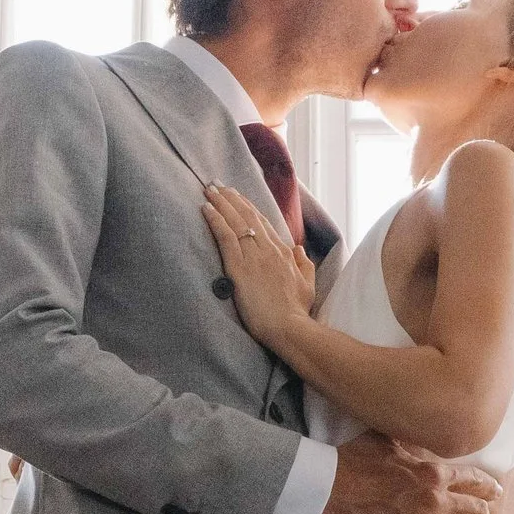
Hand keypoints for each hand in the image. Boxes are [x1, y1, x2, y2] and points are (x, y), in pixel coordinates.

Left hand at [202, 184, 313, 351]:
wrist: (290, 328)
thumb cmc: (297, 311)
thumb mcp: (308, 284)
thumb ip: (304, 264)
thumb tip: (298, 249)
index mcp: (283, 252)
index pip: (263, 223)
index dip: (248, 208)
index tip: (237, 197)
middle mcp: (268, 249)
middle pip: (247, 216)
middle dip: (231, 198)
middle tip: (217, 185)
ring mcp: (254, 256)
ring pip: (236, 221)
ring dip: (221, 202)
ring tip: (209, 190)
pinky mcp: (239, 267)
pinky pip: (226, 236)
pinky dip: (215, 219)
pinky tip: (206, 208)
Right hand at [319, 435, 498, 513]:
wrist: (327, 493)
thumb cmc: (351, 463)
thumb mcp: (385, 440)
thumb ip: (408, 439)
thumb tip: (415, 429)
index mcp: (432, 471)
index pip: (474, 480)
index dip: (489, 487)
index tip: (495, 492)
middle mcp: (436, 499)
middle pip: (477, 509)